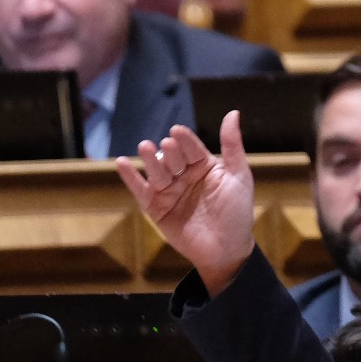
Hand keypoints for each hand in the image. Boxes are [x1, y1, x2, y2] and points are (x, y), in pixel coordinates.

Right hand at [115, 114, 255, 295]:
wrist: (226, 249)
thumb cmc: (237, 213)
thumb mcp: (239, 177)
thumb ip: (232, 147)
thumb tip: (233, 113)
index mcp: (204, 165)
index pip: (192, 148)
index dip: (185, 140)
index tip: (178, 132)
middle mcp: (184, 175)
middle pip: (173, 158)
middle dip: (170, 152)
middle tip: (167, 146)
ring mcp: (168, 191)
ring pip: (156, 171)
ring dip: (150, 159)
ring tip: (146, 147)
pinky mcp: (155, 207)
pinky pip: (140, 190)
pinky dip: (130, 177)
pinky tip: (122, 163)